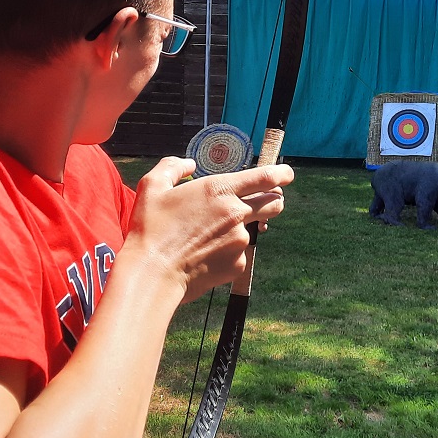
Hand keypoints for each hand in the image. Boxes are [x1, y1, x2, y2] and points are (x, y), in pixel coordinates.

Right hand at [124, 157, 292, 304]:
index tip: (286, 174)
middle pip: (275, 203)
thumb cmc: (150, 228)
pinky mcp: (238, 264)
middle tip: (256, 202)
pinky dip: (228, 252)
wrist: (152, 273)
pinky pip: (240, 253)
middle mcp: (237, 213)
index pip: (266, 177)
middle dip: (272, 199)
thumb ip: (173, 167)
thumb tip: (188, 165)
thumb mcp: (152, 186)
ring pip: (253, 230)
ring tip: (210, 236)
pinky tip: (205, 254)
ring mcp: (240, 240)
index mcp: (220, 189)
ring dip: (239, 228)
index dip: (282, 174)